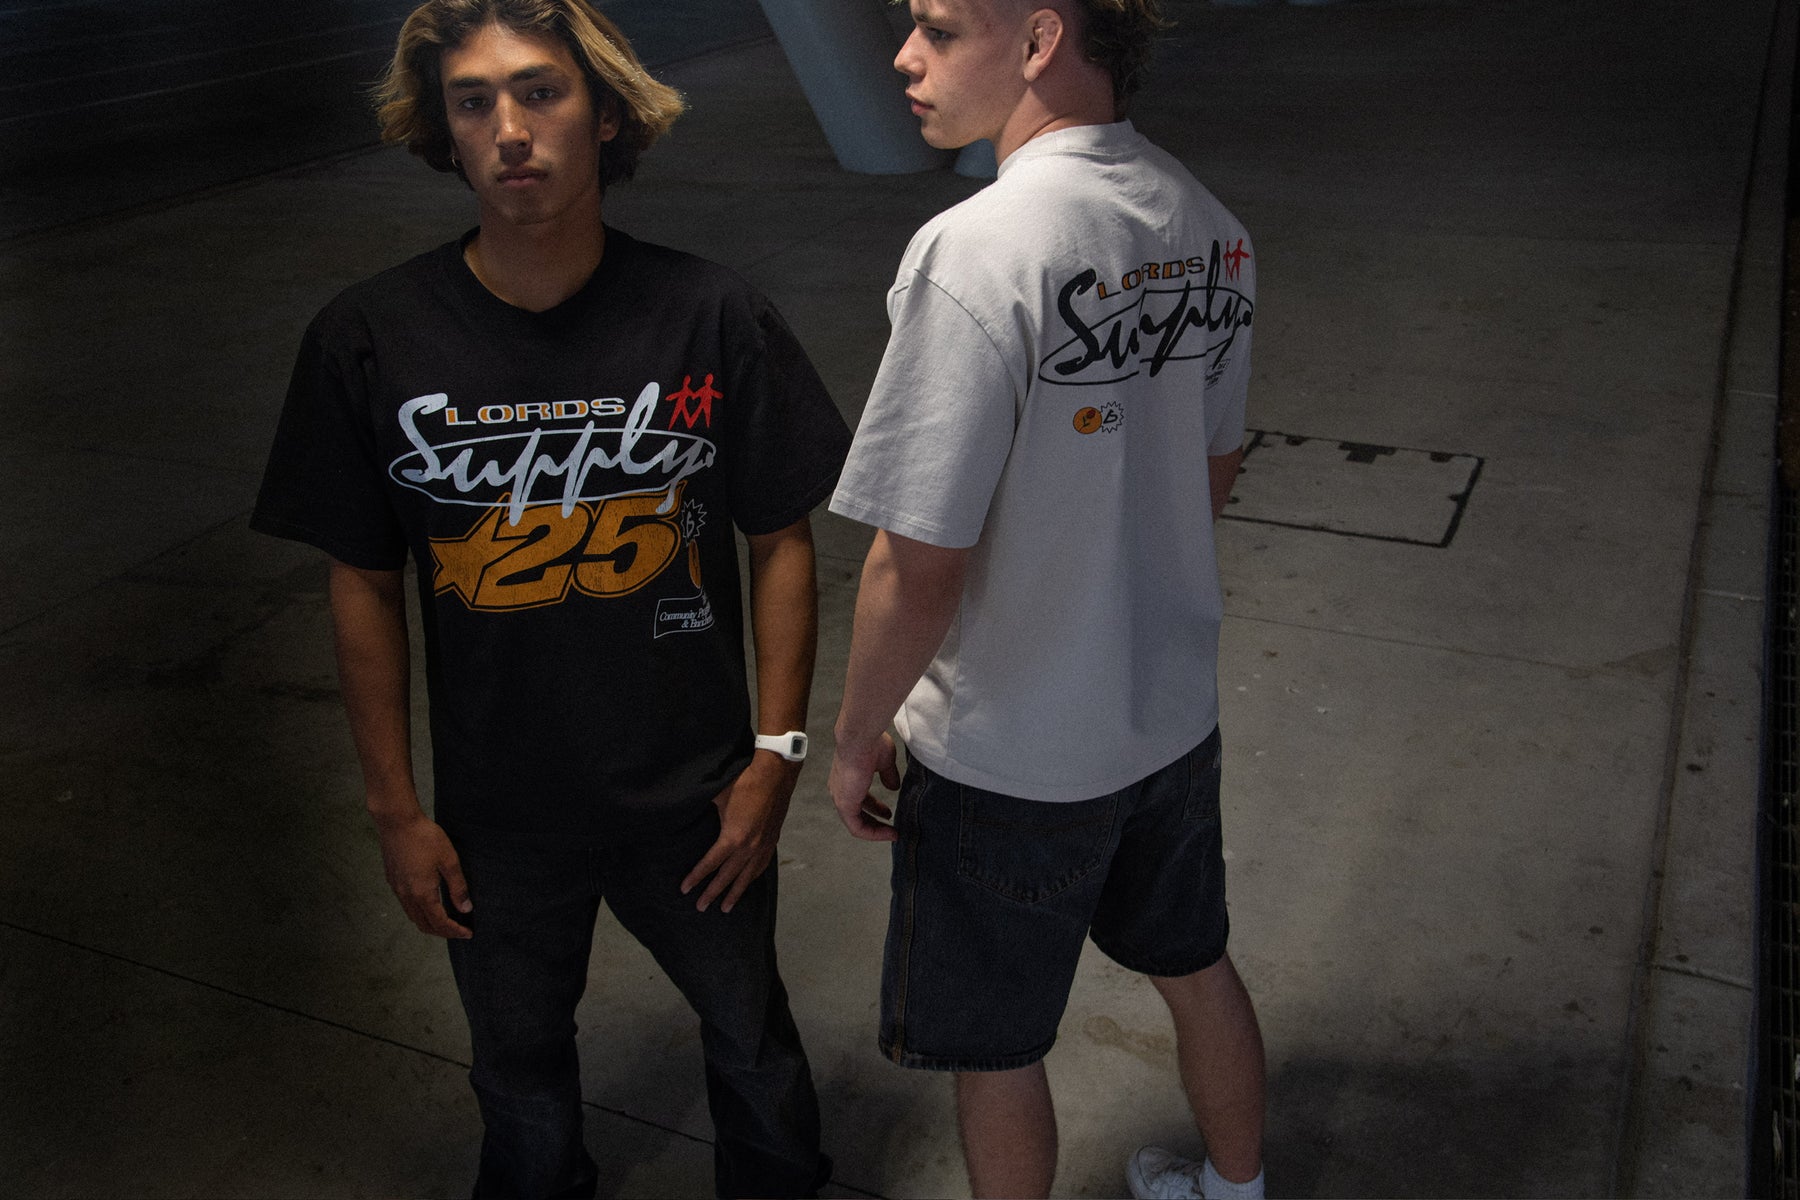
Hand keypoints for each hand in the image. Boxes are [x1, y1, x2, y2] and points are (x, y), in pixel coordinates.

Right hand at [374, 813, 471, 937]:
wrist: (397, 822)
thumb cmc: (425, 837)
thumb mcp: (449, 860)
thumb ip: (458, 887)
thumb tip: (466, 908)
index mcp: (422, 893)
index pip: (440, 923)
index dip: (455, 931)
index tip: (468, 934)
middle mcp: (406, 895)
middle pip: (424, 925)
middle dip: (443, 932)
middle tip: (459, 930)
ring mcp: (397, 888)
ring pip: (413, 916)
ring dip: (430, 923)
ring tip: (446, 920)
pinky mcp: (393, 880)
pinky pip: (406, 905)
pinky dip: (419, 912)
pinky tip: (429, 903)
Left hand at [681, 752, 798, 912]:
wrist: (776, 774)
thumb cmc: (744, 782)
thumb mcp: (718, 796)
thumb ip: (705, 810)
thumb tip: (687, 812)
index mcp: (733, 838)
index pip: (710, 864)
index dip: (696, 877)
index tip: (684, 889)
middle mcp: (748, 848)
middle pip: (727, 877)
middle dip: (713, 893)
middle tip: (701, 908)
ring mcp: (762, 846)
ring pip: (747, 877)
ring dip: (735, 893)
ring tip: (725, 907)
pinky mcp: (772, 840)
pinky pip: (760, 866)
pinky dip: (751, 878)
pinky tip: (747, 882)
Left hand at [828, 732, 900, 841]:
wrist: (861, 737)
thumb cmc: (870, 743)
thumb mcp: (885, 761)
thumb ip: (888, 775)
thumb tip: (893, 786)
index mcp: (847, 778)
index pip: (860, 799)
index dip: (875, 808)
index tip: (888, 813)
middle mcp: (840, 789)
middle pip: (857, 813)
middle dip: (875, 821)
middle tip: (890, 825)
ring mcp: (840, 798)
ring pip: (856, 823)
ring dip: (875, 830)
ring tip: (892, 833)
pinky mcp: (844, 805)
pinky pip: (857, 827)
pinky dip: (873, 833)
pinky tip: (889, 833)